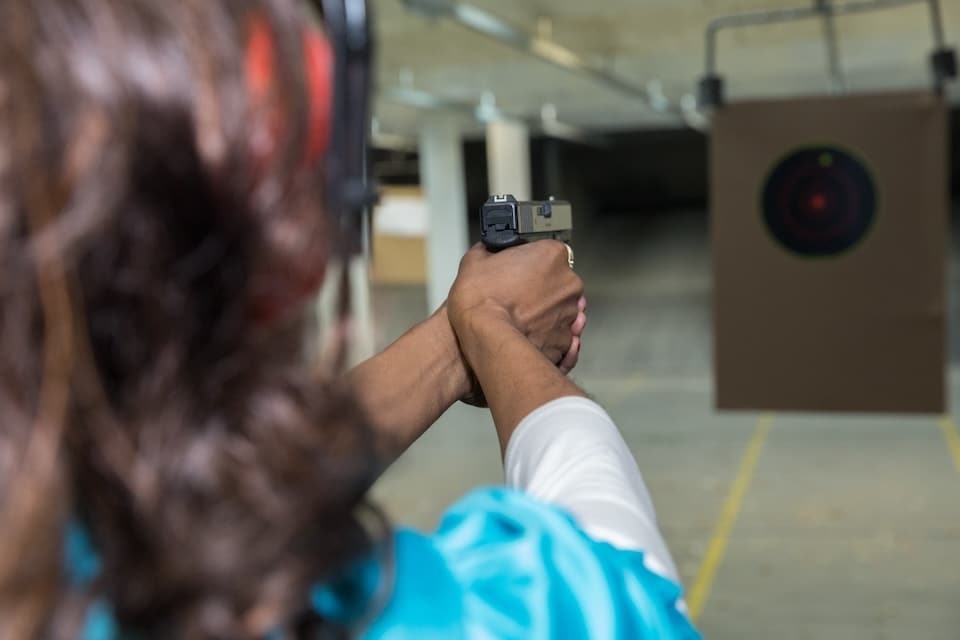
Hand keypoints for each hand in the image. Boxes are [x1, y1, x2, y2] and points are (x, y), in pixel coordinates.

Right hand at [448, 242, 583, 395]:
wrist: (486, 338)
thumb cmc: (482, 301)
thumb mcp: (473, 261)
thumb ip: (488, 251)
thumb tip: (486, 252)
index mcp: (552, 255)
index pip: (551, 253)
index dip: (534, 263)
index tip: (521, 271)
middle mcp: (568, 282)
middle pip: (560, 281)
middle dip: (542, 288)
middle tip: (517, 295)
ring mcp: (570, 312)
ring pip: (561, 309)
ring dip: (544, 312)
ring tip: (519, 317)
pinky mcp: (566, 340)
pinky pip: (559, 335)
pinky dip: (546, 335)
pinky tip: (526, 333)